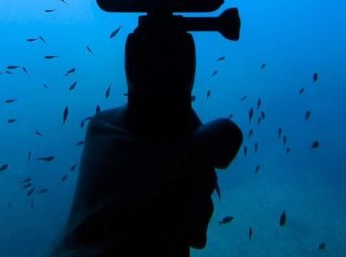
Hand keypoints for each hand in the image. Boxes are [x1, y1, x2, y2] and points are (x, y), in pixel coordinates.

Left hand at [54, 107, 241, 256]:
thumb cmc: (136, 208)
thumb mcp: (179, 164)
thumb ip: (213, 139)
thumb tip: (231, 133)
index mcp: (114, 124)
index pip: (171, 112)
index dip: (194, 137)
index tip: (201, 161)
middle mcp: (117, 146)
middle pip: (179, 148)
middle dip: (194, 179)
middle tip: (188, 199)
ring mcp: (126, 177)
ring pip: (180, 176)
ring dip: (192, 202)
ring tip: (184, 226)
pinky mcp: (135, 206)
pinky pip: (171, 198)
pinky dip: (183, 216)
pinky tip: (184, 235)